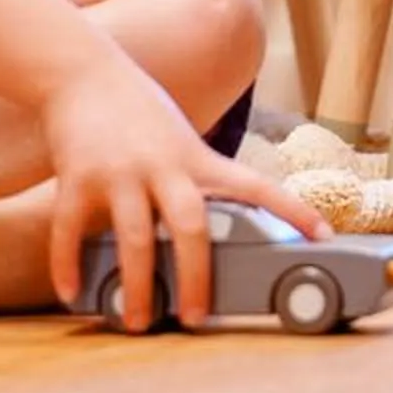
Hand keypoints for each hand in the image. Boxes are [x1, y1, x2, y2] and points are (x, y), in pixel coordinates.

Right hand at [38, 55, 329, 332]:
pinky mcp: (77, 177)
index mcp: (197, 159)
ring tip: (139, 321)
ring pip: (134, 239)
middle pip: (191, 226)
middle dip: (196, 276)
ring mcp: (119, 172)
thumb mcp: (181, 141)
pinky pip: (70, 231)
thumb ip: (196, 181)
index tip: (323, 236)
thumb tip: (209, 234)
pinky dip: (69, 266)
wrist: (83, 71)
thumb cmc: (140, 113)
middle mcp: (163, 166)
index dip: (292, 210)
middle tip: (198, 317)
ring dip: (138, 286)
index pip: (256, 185)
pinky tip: (72, 294)